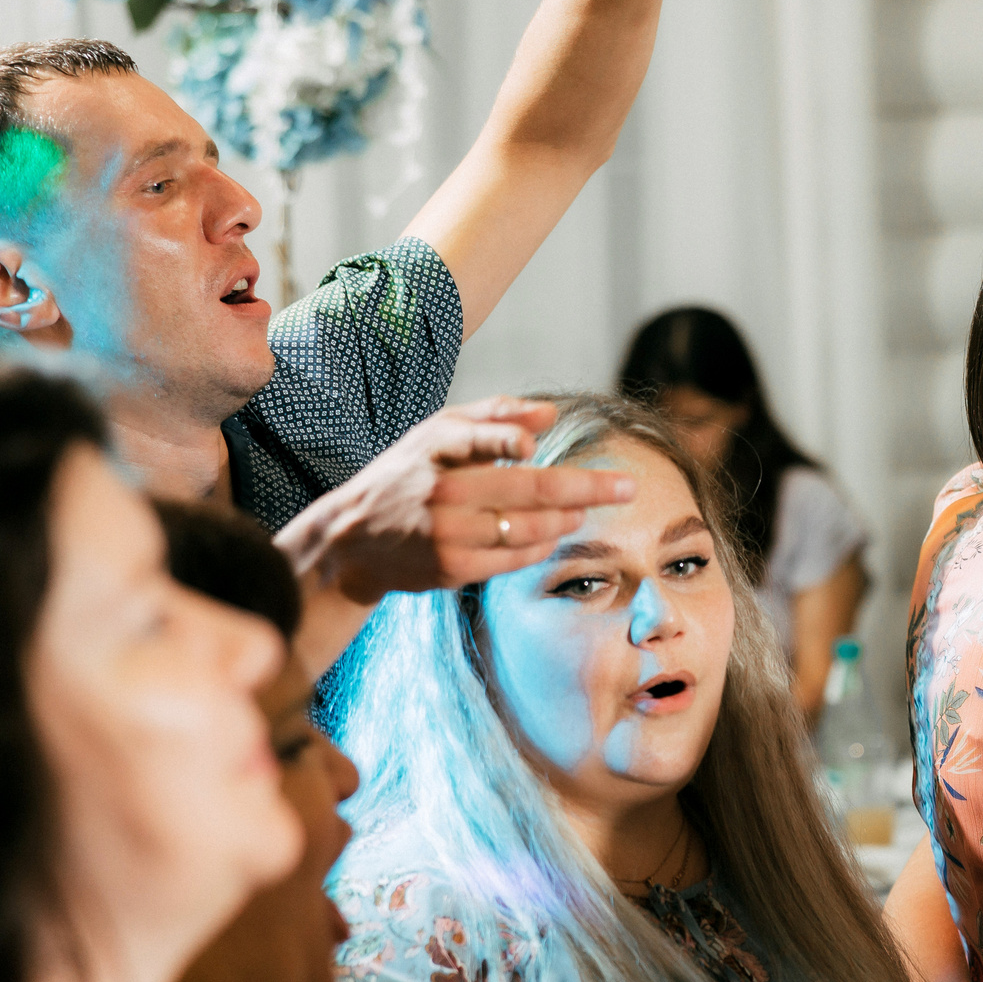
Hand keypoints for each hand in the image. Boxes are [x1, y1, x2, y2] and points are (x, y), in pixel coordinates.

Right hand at [276, 399, 635, 603]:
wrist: (354, 537)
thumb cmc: (409, 473)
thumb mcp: (439, 432)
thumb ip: (495, 415)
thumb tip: (550, 413)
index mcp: (438, 448)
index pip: (479, 441)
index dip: (508, 441)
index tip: (537, 446)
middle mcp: (443, 491)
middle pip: (528, 490)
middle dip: (588, 488)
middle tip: (628, 486)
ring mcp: (448, 533)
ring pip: (529, 528)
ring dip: (568, 519)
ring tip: (586, 510)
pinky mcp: (453, 568)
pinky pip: (515, 557)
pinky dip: (543, 545)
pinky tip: (555, 533)